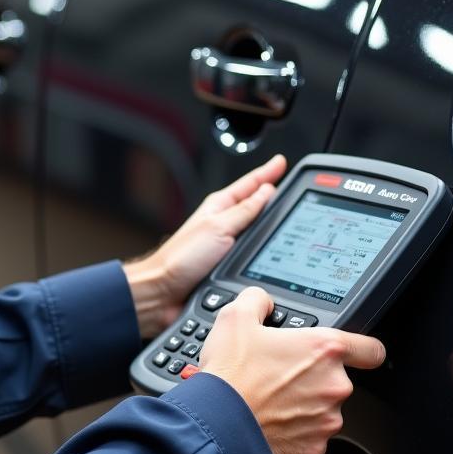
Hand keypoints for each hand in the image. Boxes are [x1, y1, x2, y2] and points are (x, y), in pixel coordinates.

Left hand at [123, 155, 285, 338]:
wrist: (164, 291)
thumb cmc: (180, 259)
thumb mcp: (218, 228)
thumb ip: (244, 211)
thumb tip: (267, 192)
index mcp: (219, 207)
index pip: (249, 184)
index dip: (267, 172)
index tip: (281, 162)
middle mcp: (222, 223)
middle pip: (253, 204)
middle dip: (270, 194)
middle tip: (289, 184)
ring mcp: (225, 243)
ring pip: (253, 228)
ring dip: (267, 222)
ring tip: (283, 211)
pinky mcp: (226, 264)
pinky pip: (250, 251)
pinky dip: (260, 247)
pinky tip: (268, 248)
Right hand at [200, 287, 385, 453]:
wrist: (217, 425)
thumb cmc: (231, 375)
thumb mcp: (235, 319)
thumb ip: (257, 300)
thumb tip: (262, 300)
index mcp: (324, 350)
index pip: (371, 350)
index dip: (364, 350)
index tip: (355, 354)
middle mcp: (334, 385)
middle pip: (337, 379)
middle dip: (313, 376)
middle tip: (280, 374)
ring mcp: (327, 419)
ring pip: (324, 408)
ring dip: (304, 403)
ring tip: (270, 398)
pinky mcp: (315, 447)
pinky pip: (311, 434)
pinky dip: (294, 429)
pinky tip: (270, 420)